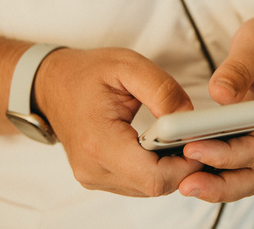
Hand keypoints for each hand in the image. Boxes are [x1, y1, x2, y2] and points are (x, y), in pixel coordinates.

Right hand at [33, 47, 202, 196]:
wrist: (52, 85)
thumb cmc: (87, 73)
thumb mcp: (128, 66)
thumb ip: (163, 91)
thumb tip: (188, 117)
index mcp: (99, 142)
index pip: (153, 176)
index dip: (185, 163)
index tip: (201, 140)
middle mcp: (94, 169)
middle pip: (156, 186)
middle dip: (184, 164)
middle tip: (198, 136)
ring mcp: (95, 177)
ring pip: (150, 188)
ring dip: (173, 168)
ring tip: (182, 138)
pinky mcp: (100, 178)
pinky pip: (139, 183)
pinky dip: (158, 168)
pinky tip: (165, 145)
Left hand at [178, 17, 253, 201]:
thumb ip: (240, 67)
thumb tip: (219, 94)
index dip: (226, 153)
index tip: (192, 148)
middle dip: (221, 185)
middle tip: (185, 184)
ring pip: (246, 179)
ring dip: (218, 188)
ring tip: (184, 186)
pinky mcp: (248, 141)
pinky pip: (236, 170)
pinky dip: (216, 178)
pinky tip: (188, 174)